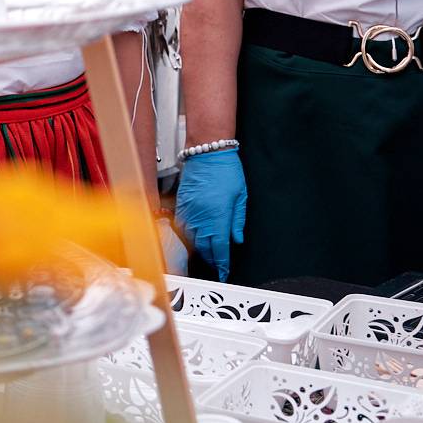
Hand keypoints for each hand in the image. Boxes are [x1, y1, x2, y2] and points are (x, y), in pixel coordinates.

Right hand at [175, 148, 246, 280]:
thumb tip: (236, 238)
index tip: (224, 271)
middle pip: (204, 247)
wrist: (207, 151)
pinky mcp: (181, 205)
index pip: (219, 248)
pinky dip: (189, 236)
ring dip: (200, 249)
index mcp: (218, 216)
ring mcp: (189, 212)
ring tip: (207, 253)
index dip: (222, 263)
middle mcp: (201, 217)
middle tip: (218, 264)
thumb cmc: (225, 169)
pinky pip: (183, 227)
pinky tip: (194, 238)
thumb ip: (237, 220)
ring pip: (191, 240)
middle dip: (211, 259)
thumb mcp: (240, 196)